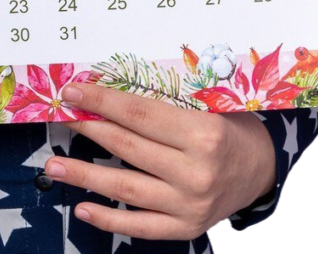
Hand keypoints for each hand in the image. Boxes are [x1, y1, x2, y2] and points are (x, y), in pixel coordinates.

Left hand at [44, 81, 277, 242]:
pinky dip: (109, 219)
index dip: (103, 102)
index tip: (75, 92)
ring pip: (126, 188)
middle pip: (129, 148)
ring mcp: (189, 205)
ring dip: (85, 176)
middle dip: (90, 130)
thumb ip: (169, 101)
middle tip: (62, 119)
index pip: (141, 114)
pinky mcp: (186, 228)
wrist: (263, 170)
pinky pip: (140, 226)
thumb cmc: (231, 126)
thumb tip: (111, 89)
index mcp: (204, 134)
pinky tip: (82, 207)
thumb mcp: (210, 104)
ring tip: (54, 166)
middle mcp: (196, 172)